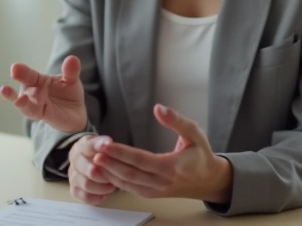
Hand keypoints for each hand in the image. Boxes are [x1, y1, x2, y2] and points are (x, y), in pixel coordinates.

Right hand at [0, 55, 87, 132]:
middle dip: (19, 76)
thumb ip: (71, 71)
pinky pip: (31, 112)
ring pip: (24, 102)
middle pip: (25, 84)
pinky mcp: (40, 115)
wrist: (75, 114)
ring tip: (9, 92)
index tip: (15, 67)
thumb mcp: (71, 80)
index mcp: (38, 80)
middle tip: (14, 70)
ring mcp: (35, 104)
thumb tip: (72, 58)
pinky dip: (24, 107)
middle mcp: (33, 92)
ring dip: (18, 99)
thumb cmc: (68, 94)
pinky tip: (19, 101)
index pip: (29, 74)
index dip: (22, 70)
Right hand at [66, 135, 116, 205]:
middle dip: (102, 173)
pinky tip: (105, 195)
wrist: (94, 163)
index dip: (98, 147)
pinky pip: (84, 197)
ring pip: (86, 184)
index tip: (110, 146)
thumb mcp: (102, 144)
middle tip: (113, 176)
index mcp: (80, 147)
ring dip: (102, 187)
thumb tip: (108, 143)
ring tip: (113, 186)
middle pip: (86, 168)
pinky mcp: (75, 190)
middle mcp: (74, 161)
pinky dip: (96, 197)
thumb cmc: (101, 153)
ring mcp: (73, 176)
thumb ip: (104, 144)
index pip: (87, 147)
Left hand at [92, 104, 232, 202]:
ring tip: (93, 160)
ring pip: (127, 184)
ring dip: (108, 173)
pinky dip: (115, 180)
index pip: (141, 160)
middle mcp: (161, 182)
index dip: (121, 153)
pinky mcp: (150, 193)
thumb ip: (177, 121)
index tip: (105, 144)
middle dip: (109, 163)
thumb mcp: (195, 133)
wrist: (209, 180)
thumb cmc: (201, 155)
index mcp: (171, 167)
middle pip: (129, 174)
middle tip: (92, 152)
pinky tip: (104, 170)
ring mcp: (155, 191)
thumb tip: (158, 108)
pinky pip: (129, 188)